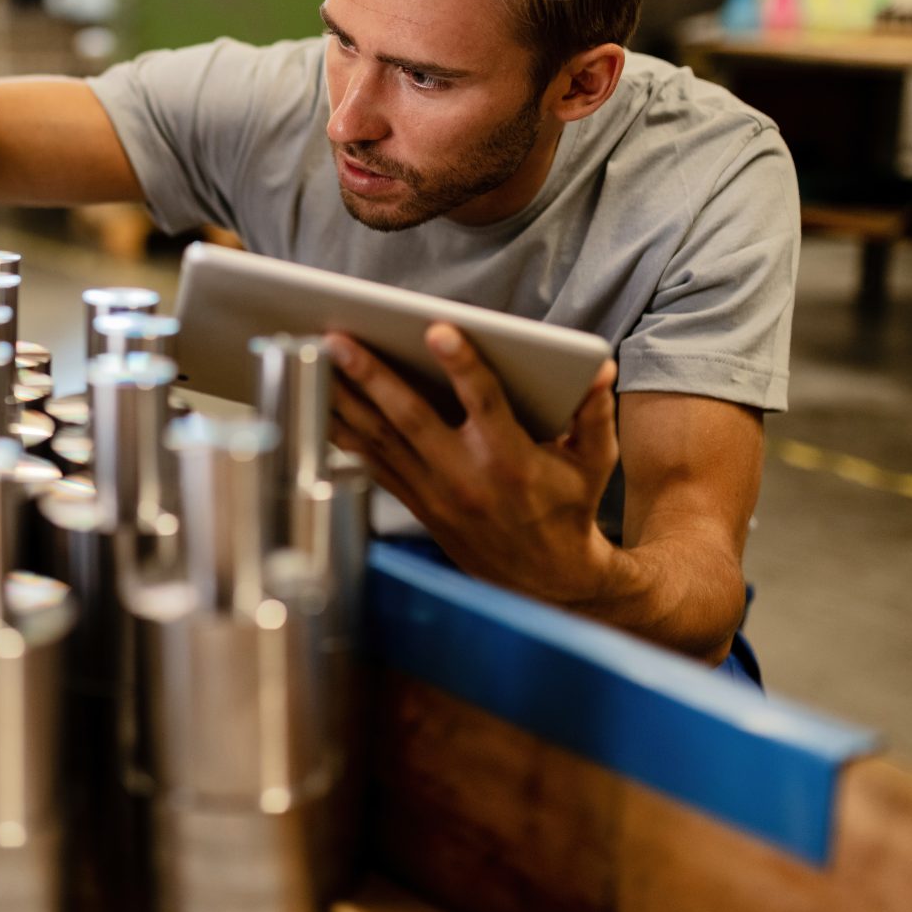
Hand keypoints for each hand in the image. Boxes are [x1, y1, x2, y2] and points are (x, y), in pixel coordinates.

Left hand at [325, 324, 622, 605]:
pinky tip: (318, 400)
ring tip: (313, 356)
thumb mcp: (594, 462)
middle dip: (371, 375)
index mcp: (511, 460)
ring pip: (379, 438)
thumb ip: (594, 412)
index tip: (437, 330)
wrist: (544, 581)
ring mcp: (433, 492)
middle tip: (339, 337)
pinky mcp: (416, 502)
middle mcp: (465, 476)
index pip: (485, 403)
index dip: (463, 366)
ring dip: (343, 397)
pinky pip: (371, 462)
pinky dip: (343, 431)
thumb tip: (598, 367)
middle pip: (410, 417)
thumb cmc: (570, 509)